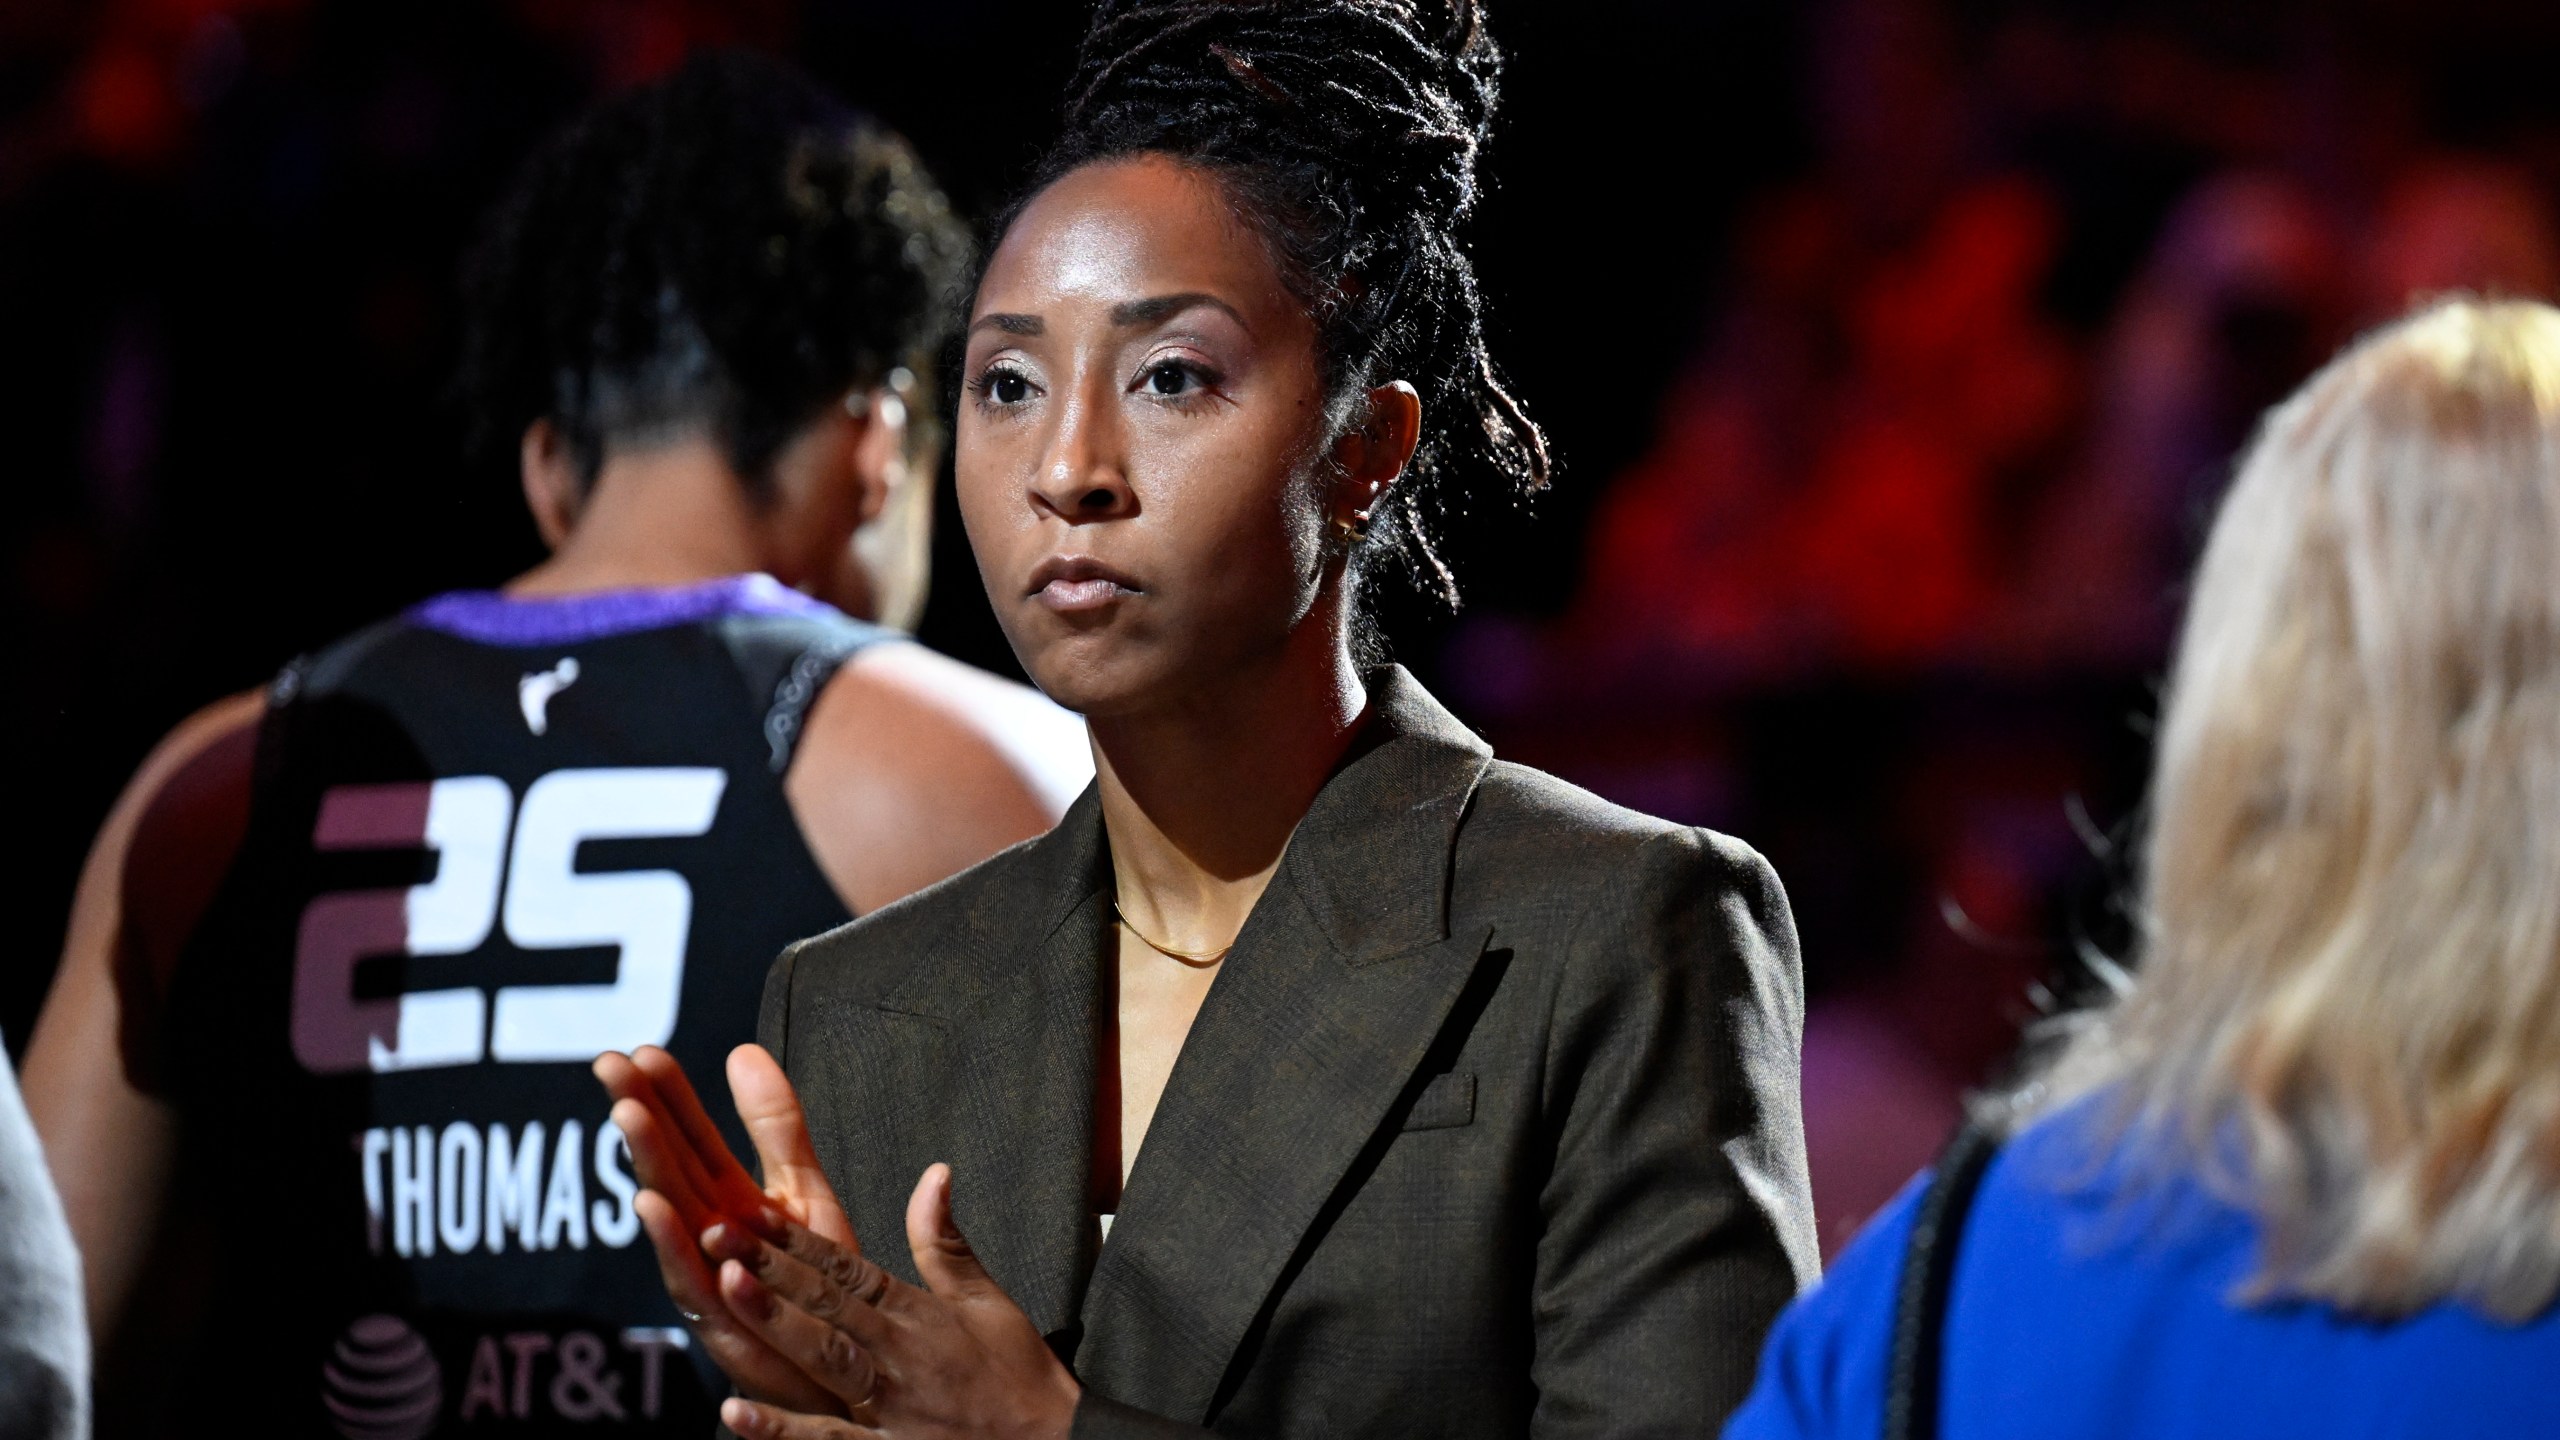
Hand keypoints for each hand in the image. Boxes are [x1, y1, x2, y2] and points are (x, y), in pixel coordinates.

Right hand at [593, 1043, 853, 1411]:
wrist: (851, 1365)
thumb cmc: (820, 1284)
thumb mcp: (802, 1192)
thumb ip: (775, 1127)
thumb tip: (743, 1049)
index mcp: (728, 1201)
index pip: (689, 1138)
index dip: (667, 1093)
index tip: (639, 1049)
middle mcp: (708, 1236)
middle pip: (668, 1167)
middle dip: (639, 1115)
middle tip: (609, 1065)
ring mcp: (710, 1279)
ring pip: (671, 1218)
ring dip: (647, 1168)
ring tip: (630, 1118)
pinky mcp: (725, 1323)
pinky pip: (693, 1280)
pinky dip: (672, 1245)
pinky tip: (654, 1208)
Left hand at [706, 1162, 1080, 1439]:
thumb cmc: (1018, 1374)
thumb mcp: (986, 1300)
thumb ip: (946, 1241)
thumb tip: (935, 1172)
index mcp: (916, 1313)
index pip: (846, 1267)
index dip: (795, 1238)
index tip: (749, 1208)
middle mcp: (897, 1352)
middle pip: (824, 1302)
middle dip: (768, 1266)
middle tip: (715, 1231)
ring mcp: (889, 1404)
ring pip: (822, 1356)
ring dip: (774, 1322)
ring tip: (726, 1288)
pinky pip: (826, 1439)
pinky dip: (782, 1429)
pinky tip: (736, 1411)